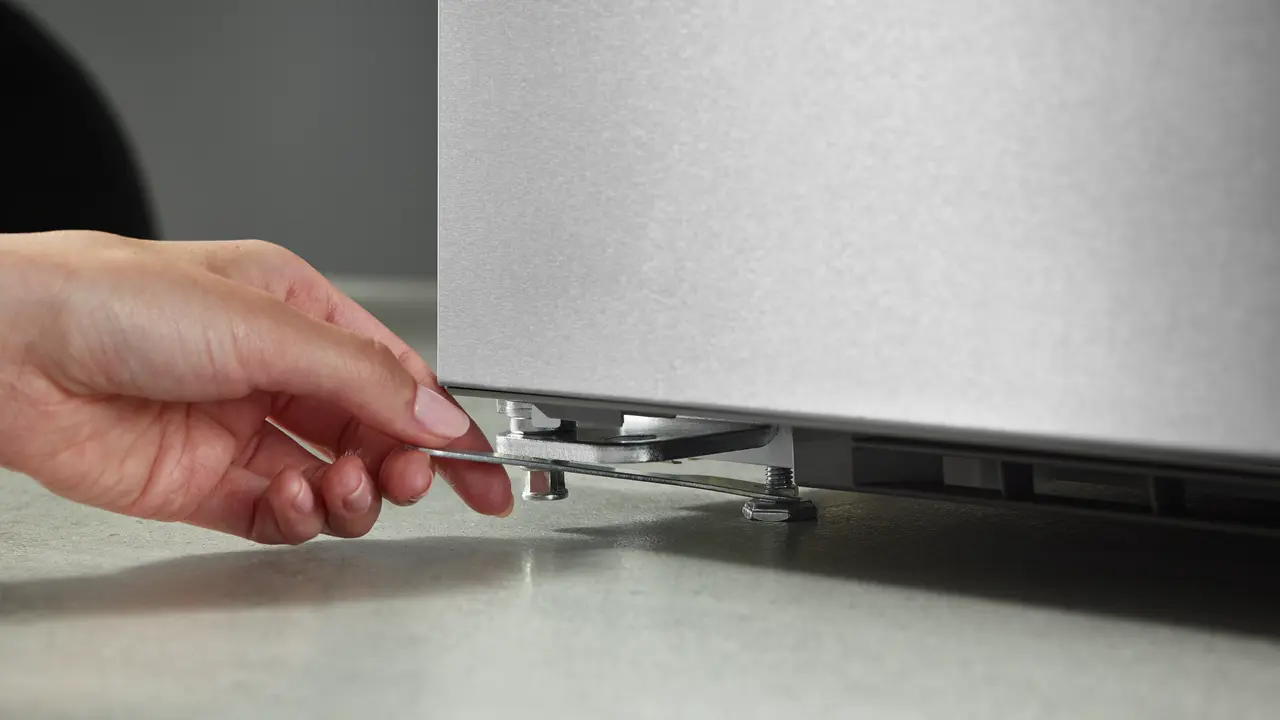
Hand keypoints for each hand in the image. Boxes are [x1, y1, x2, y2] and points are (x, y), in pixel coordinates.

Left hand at [0, 231, 512, 542]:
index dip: (442, 422)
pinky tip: (296, 502)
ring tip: (342, 485)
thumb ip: (361, 377)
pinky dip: (300, 517)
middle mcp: (273, 371)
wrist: (10, 353)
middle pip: (369, 432)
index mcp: (298, 312)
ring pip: (331, 478)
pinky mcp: (204, 482)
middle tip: (409, 479)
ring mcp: (240, 429)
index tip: (482, 465)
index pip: (394, 374)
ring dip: (350, 492)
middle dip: (400, 462)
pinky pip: (278, 514)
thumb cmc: (116, 300)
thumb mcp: (265, 324)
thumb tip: (437, 414)